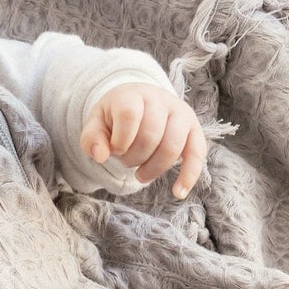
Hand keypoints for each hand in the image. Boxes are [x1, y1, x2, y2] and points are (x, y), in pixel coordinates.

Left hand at [80, 82, 206, 198]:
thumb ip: (92, 138)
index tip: (115, 149)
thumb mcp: (97, 123)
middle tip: (125, 161)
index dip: (120, 139)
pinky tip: (178, 192)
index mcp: (134, 95)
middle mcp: (161, 100)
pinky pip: (197, 154)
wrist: (139, 103)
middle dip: (134, 157)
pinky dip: (189, 175)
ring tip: (141, 174)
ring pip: (172, 146)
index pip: (129, 114)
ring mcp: (181, 114)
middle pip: (151, 135)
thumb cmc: (115, 117)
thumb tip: (100, 156)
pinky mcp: (194, 130)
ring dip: (153, 168)